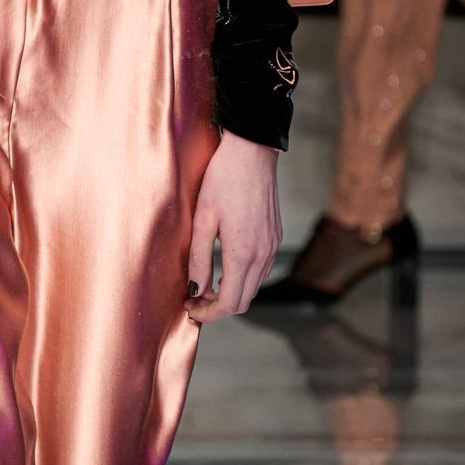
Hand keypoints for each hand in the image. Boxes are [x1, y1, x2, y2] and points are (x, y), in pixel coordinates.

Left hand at [186, 131, 281, 323]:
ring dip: (231, 293)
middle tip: (194, 299)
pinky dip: (243, 278)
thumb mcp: (202, 219)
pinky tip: (225, 268)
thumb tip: (195, 289)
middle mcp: (263, 254)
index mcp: (243, 253)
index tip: (189, 308)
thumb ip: (199, 258)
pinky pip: (261, 270)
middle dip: (218, 307)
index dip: (208, 313)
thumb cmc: (223, 179)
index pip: (230, 303)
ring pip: (254, 287)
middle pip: (244, 300)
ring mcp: (272, 246)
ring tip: (205, 285)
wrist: (252, 151)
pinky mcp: (275, 236)